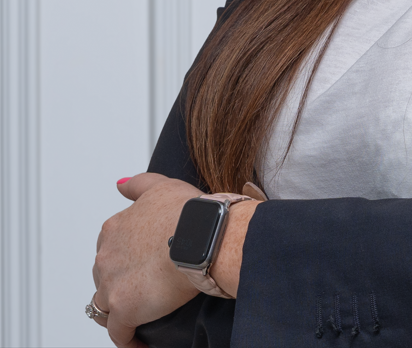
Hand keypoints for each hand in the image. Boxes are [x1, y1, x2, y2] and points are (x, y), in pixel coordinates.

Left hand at [92, 173, 201, 347]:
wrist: (203, 234)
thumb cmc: (190, 211)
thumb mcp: (163, 186)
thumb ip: (138, 184)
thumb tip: (120, 184)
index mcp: (114, 228)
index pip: (109, 248)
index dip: (125, 258)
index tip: (141, 264)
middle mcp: (106, 256)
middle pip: (104, 277)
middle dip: (119, 283)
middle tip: (146, 288)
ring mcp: (112, 284)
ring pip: (104, 306)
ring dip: (117, 312)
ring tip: (139, 317)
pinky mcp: (124, 310)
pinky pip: (118, 334)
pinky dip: (127, 340)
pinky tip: (140, 342)